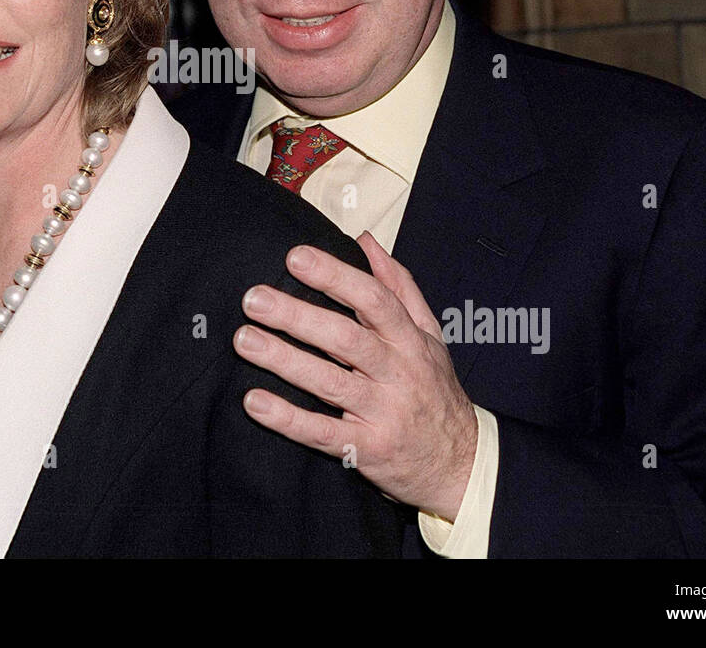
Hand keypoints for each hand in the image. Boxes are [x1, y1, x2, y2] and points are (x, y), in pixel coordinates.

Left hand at [233, 231, 477, 520]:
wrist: (460, 463)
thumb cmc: (434, 389)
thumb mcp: (429, 335)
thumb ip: (398, 286)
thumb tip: (365, 241)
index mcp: (410, 340)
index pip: (374, 299)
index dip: (335, 276)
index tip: (295, 257)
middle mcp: (398, 373)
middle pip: (346, 339)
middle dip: (298, 316)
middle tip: (254, 299)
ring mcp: (384, 413)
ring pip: (330, 383)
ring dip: (285, 360)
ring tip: (245, 340)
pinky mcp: (368, 449)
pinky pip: (323, 433)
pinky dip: (288, 419)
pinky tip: (254, 401)